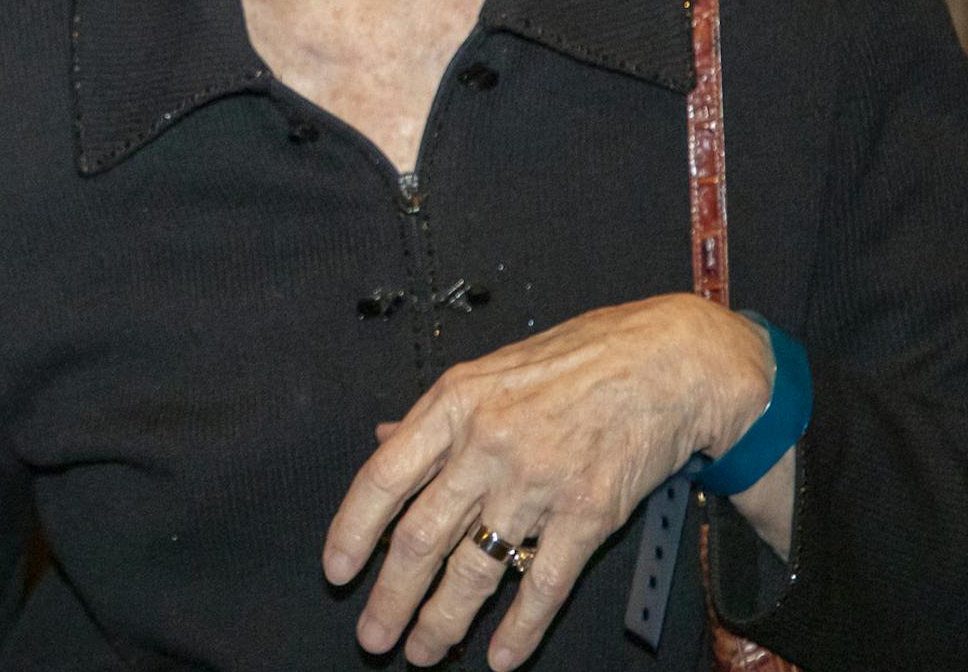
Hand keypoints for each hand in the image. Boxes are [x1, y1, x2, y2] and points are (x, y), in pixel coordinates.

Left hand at [321, 294, 771, 669]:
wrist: (665, 363)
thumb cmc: (575, 360)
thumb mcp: (488, 371)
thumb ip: (434, 416)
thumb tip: (382, 441)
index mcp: (453, 405)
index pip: (383, 478)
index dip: (353, 531)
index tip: (337, 571)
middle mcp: (486, 446)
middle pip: (422, 537)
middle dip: (392, 597)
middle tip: (374, 636)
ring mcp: (536, 484)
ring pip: (475, 570)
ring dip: (443, 621)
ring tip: (423, 652)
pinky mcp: (587, 515)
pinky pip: (544, 585)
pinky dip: (520, 628)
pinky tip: (501, 656)